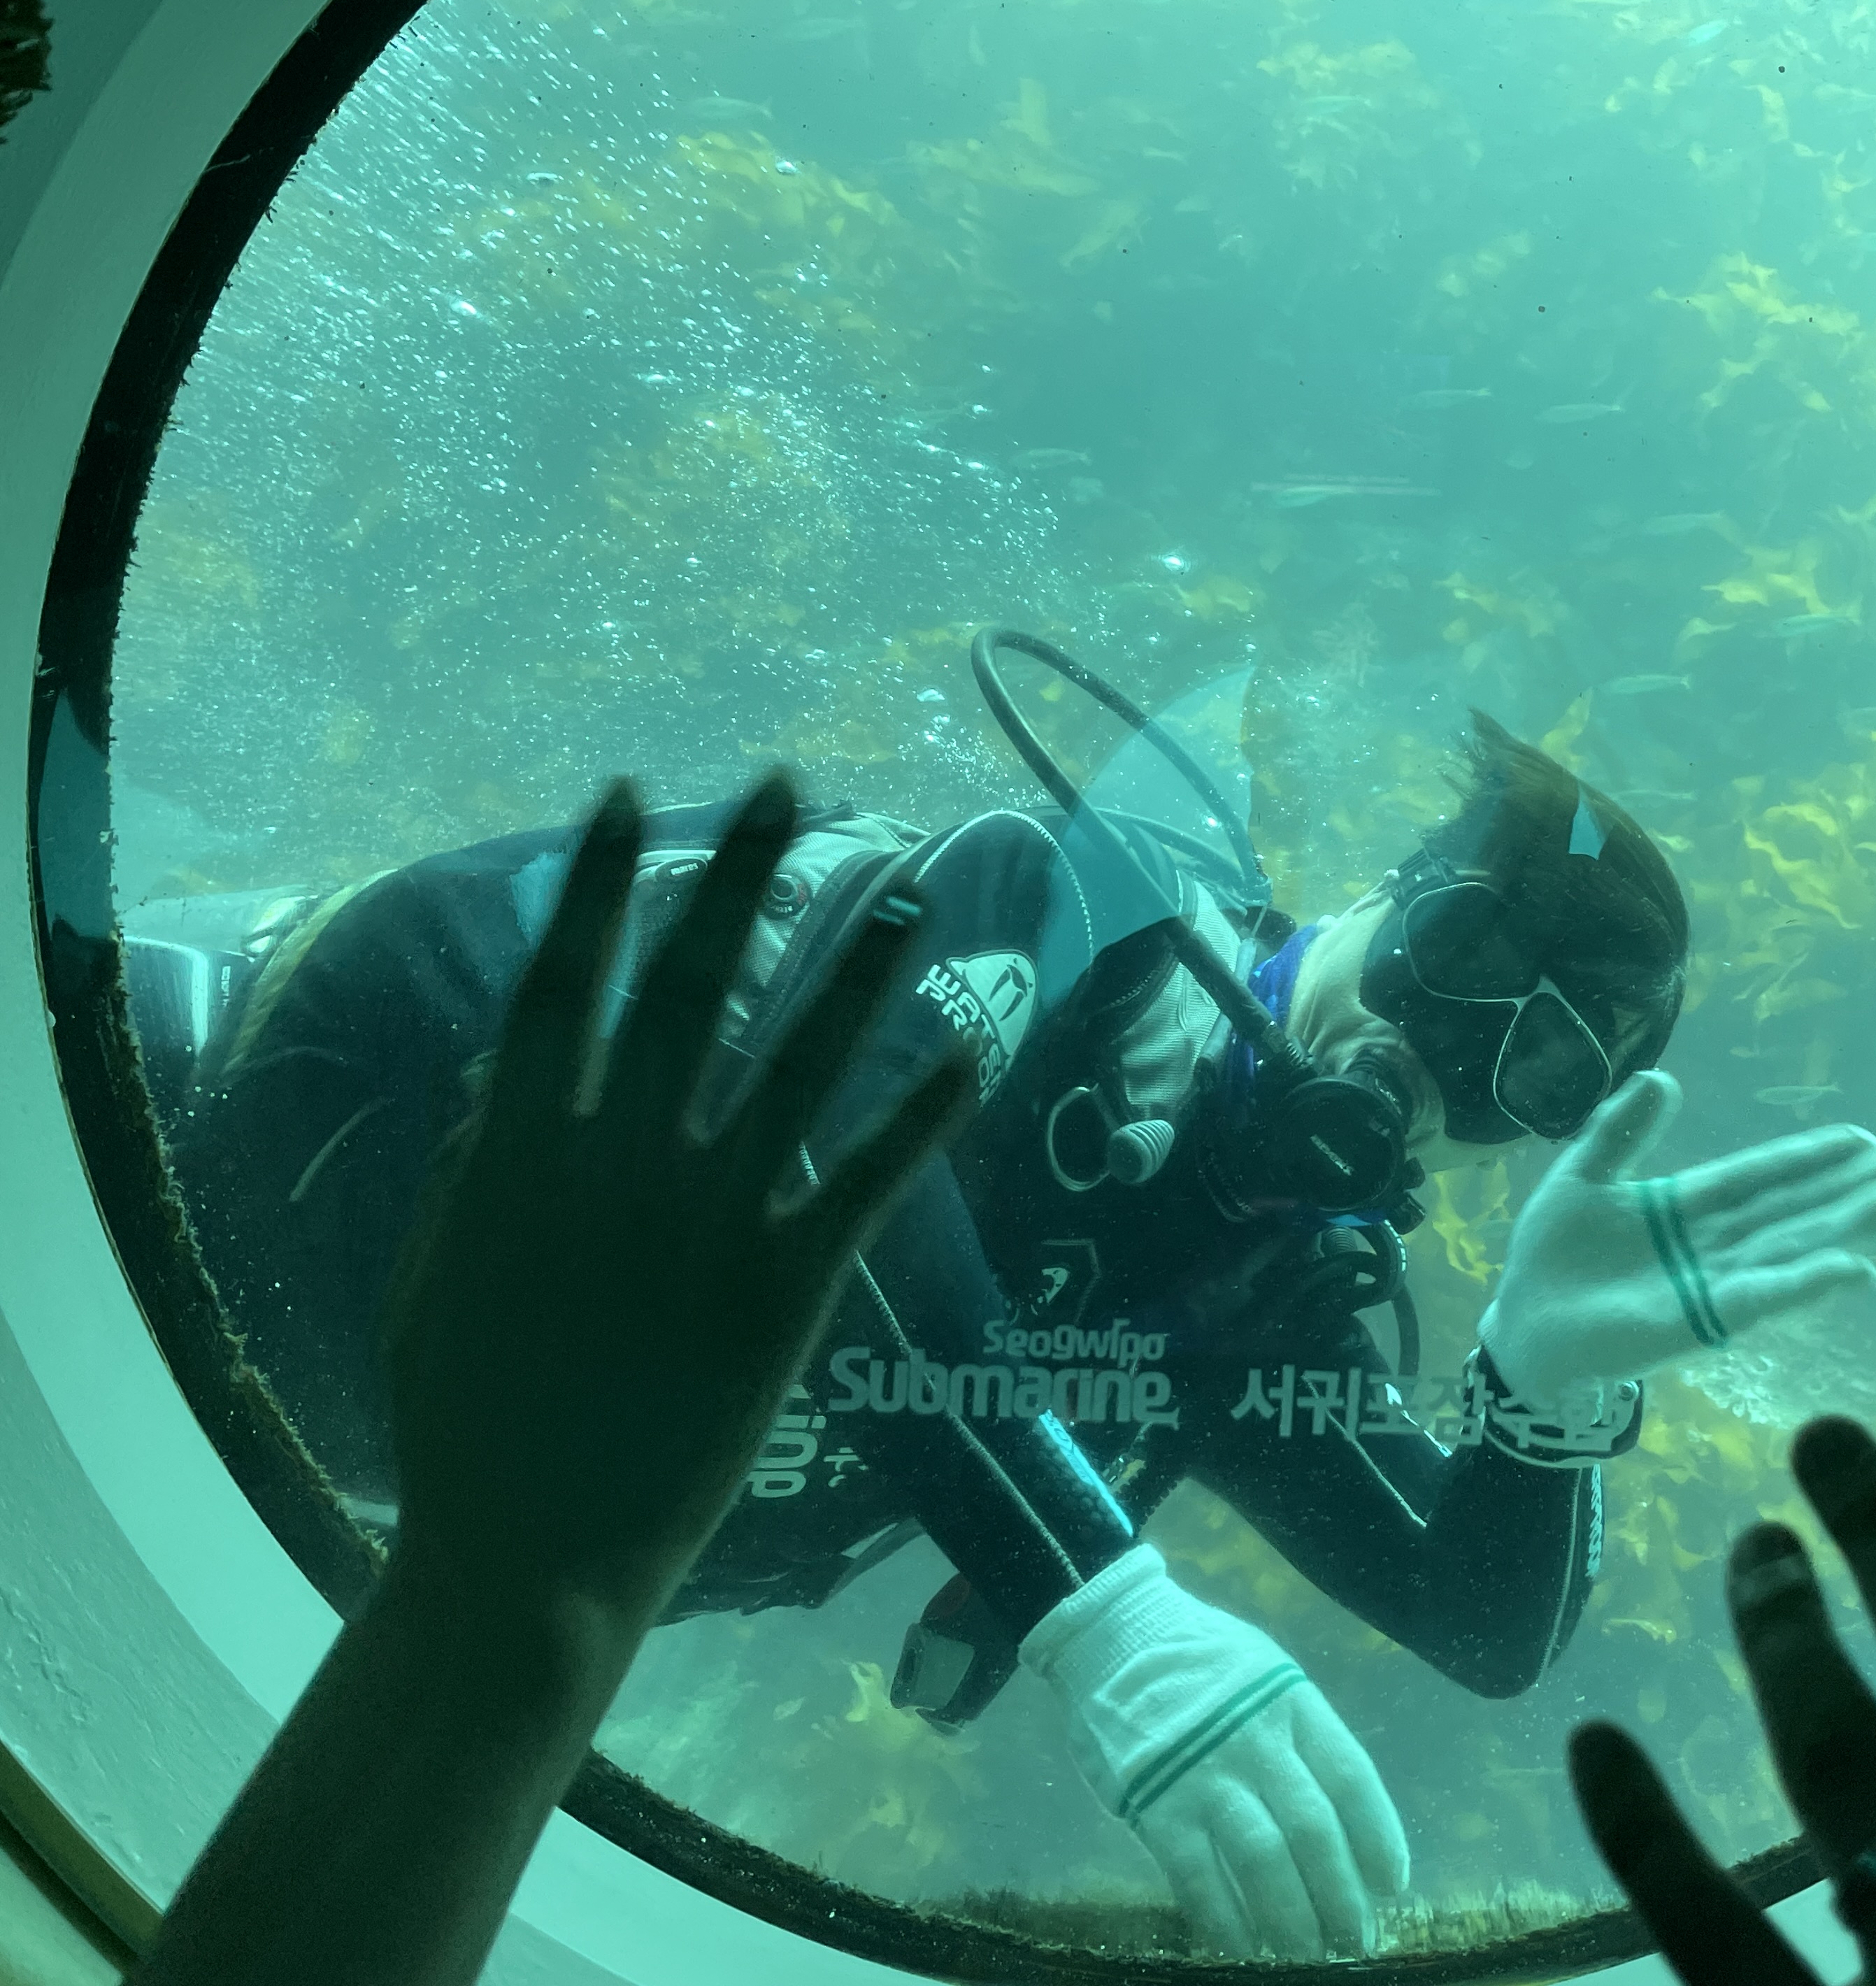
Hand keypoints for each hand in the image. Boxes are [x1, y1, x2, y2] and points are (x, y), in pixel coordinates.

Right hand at [380, 774, 979, 1640]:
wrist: (527, 1559)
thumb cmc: (466, 1428)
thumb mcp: (435, 1283)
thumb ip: (476, 1173)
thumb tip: (507, 1077)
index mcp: (522, 1153)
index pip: (564, 981)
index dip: (600, 887)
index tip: (630, 797)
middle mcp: (620, 1161)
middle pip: (691, 984)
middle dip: (741, 876)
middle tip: (790, 786)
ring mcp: (707, 1220)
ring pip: (797, 1060)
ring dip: (857, 968)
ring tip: (909, 888)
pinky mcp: (784, 1287)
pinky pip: (865, 1179)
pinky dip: (921, 1113)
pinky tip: (970, 1052)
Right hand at [1022, 1545, 1410, 1956]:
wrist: (1114, 1638)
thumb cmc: (1201, 1662)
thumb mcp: (1267, 1676)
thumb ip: (1301, 1735)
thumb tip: (1342, 1813)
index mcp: (1293, 1705)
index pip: (1353, 1779)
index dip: (1379, 1838)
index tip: (1391, 1886)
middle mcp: (1257, 1743)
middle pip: (1315, 1831)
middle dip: (1342, 1896)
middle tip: (1354, 1942)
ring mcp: (1205, 1775)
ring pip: (1264, 1861)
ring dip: (1291, 1919)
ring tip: (1305, 1956)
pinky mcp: (1157, 1806)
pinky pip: (1198, 1877)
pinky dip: (1222, 1920)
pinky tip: (1240, 1948)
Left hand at [1478, 1070, 1875, 1408]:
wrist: (1524, 1325)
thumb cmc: (1553, 1256)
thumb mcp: (1583, 1175)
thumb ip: (1621, 1130)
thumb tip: (1660, 1076)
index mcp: (1687, 1204)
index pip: (1761, 1175)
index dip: (1811, 1158)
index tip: (1864, 1139)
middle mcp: (1712, 1243)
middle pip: (1794, 1211)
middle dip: (1852, 1192)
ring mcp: (1712, 1281)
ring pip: (1793, 1248)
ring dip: (1850, 1230)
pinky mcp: (1700, 1319)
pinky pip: (1764, 1297)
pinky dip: (1808, 1284)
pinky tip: (1857, 1269)